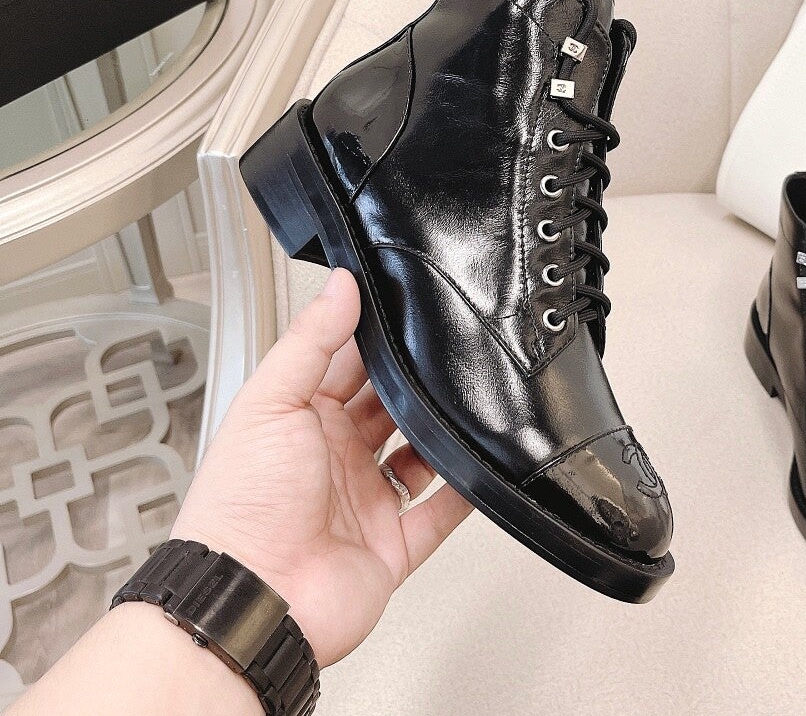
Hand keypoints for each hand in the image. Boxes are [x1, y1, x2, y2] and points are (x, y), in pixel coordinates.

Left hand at [172, 268, 471, 665]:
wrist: (251, 599)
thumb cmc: (242, 505)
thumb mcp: (271, 401)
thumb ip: (310, 341)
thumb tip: (339, 284)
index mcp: (301, 422)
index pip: (348, 368)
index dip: (377, 341)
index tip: (411, 310)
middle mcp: (334, 459)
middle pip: (389, 410)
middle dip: (416, 386)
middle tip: (452, 354)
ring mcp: (364, 503)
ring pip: (419, 458)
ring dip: (443, 436)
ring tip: (471, 404)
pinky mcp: (392, 548)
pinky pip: (439, 515)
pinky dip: (465, 494)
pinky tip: (485, 468)